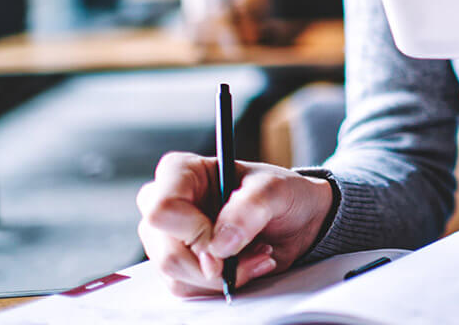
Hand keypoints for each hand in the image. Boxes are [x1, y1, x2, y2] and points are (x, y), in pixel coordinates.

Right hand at [136, 154, 332, 295]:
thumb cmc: (282, 194)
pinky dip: (222, 283)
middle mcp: (167, 203)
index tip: (226, 239)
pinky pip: (186, 287)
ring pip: (175, 274)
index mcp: (182, 172)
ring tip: (257, 253)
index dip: (193, 232)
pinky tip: (246, 264)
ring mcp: (169, 236)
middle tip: (253, 251)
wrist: (297, 220)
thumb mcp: (276, 189)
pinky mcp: (181, 262)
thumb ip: (250, 207)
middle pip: (165, 250)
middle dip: (213, 263)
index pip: (162, 208)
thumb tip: (219, 244)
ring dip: (223, 274)